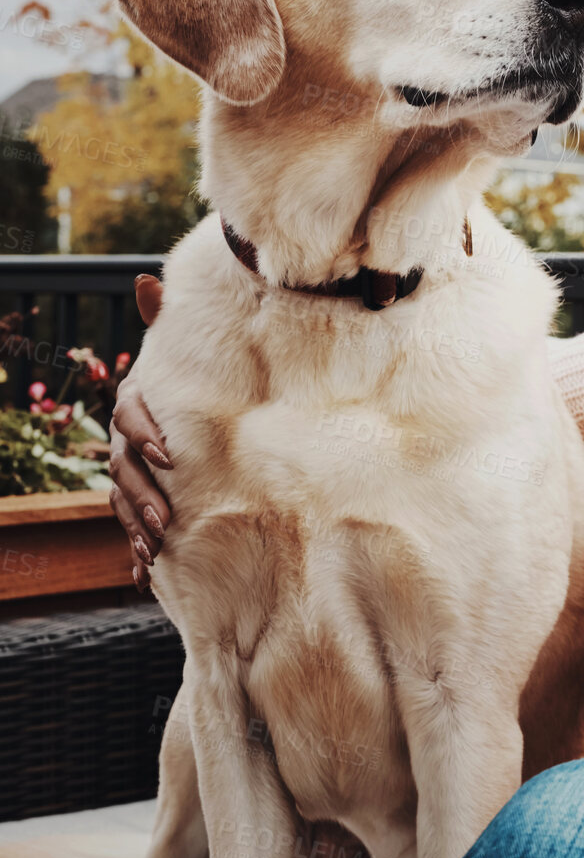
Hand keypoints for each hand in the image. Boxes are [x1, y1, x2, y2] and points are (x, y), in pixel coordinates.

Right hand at [108, 273, 170, 589]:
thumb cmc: (186, 377)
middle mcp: (124, 442)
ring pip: (123, 503)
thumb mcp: (181, 351)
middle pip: (123, 471)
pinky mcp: (139, 502)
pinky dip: (135, 557)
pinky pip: (130, 532)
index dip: (146, 436)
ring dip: (135, 528)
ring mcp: (128, 474)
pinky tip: (142, 579)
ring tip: (154, 549)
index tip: (171, 456)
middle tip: (166, 518)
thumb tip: (146, 278)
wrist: (185, 417)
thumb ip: (164, 318)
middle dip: (142, 496)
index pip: (130, 419)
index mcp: (136, 405)